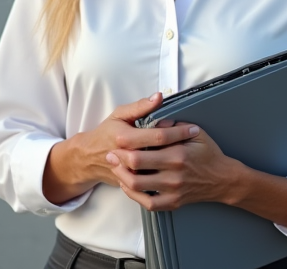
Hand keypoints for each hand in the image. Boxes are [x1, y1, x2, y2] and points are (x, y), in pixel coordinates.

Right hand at [42, 93, 198, 203]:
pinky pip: (150, 190)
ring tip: (190, 159)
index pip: (159, 136)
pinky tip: (175, 174)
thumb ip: (140, 106)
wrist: (89, 158)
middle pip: (162, 157)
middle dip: (182, 149)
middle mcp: (128, 158)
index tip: (193, 129)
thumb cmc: (107, 133)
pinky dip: (165, 182)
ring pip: (158, 175)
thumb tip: (159, 97)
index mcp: (125, 137)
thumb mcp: (120, 114)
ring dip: (176, 167)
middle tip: (196, 143)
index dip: (179, 132)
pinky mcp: (129, 187)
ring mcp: (129, 175)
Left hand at [107, 123, 242, 211]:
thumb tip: (155, 119)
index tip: (116, 141)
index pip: (144, 147)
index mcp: (177, 152)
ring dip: (122, 176)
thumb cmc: (208, 154)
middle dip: (119, 159)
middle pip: (136, 166)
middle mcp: (173, 172)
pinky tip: (128, 185)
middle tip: (110, 154)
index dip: (126, 145)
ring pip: (137, 186)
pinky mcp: (173, 202)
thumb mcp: (196, 132)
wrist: (222, 179)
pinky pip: (147, 202)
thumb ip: (174, 124)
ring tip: (116, 168)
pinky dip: (134, 195)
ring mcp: (172, 189)